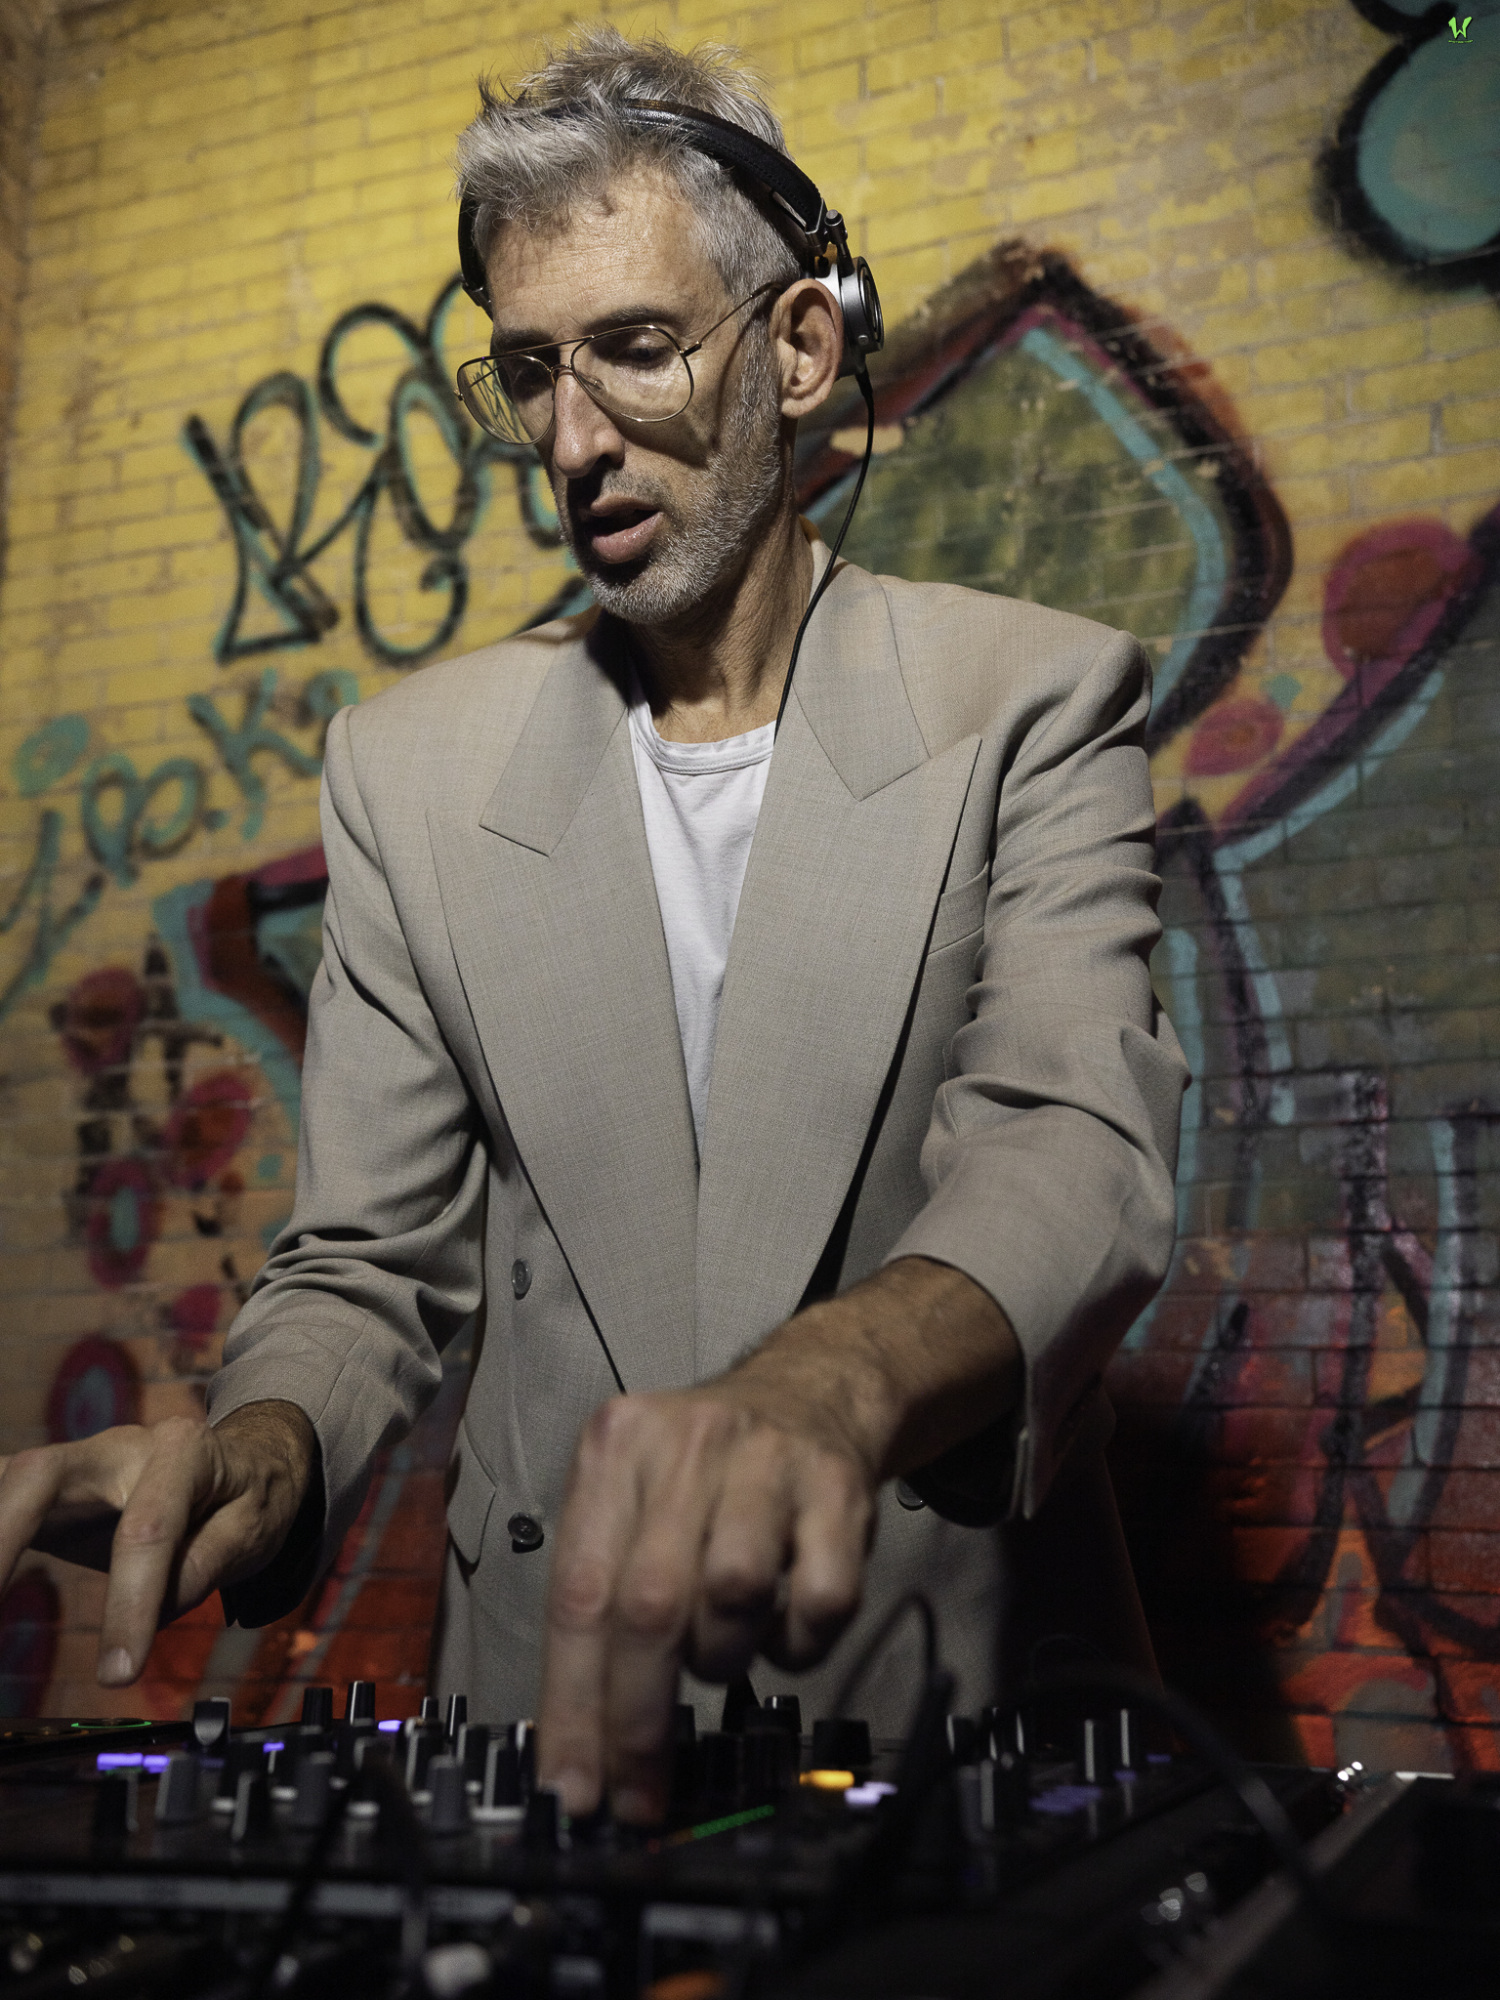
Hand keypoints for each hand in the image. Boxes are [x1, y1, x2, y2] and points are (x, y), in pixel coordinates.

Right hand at [0, 1400, 313, 1686]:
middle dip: (0, 1540)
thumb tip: (157, 1605)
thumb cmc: (249, 1494)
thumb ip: (209, 1562)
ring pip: (5, 1481)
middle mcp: (117, 1444)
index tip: (117, 1673)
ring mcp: (74, 1460)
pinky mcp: (45, 1484)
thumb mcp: (257, 1526)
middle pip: (40, 1477)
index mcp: (182, 1453)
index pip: (148, 1528)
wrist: (245, 1456)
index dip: (129, 1603)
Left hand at [537, 1372, 873, 1824]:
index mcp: (614, 1448)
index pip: (578, 1594)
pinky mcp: (839, 1489)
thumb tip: (577, 1743)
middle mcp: (687, 1445)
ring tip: (718, 1647)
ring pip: (733, 1597)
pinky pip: (820, 1601)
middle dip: (639, 1717)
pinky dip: (797, 1643)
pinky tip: (781, 1626)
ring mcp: (769, 1463)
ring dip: (720, 1657)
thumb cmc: (702, 1474)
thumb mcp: (628, 1500)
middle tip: (638, 1790)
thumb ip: (597, 1598)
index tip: (574, 1787)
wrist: (807, 1394)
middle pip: (650, 1604)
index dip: (574, 1704)